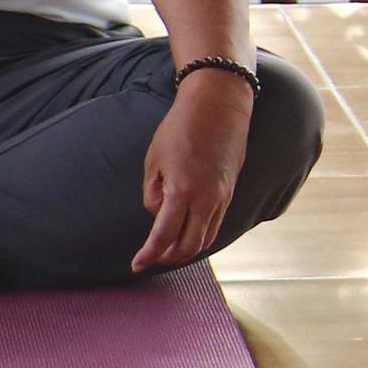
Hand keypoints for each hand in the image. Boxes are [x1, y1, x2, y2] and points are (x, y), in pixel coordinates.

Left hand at [131, 70, 253, 273]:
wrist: (219, 104)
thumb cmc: (181, 127)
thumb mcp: (154, 160)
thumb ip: (153, 194)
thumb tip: (159, 214)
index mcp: (183, 191)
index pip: (164, 237)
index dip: (148, 255)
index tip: (136, 264)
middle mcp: (207, 199)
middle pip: (190, 247)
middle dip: (169, 258)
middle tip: (152, 257)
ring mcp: (223, 196)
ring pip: (206, 238)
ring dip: (186, 248)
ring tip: (168, 245)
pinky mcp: (230, 190)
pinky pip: (216, 222)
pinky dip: (200, 233)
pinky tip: (187, 228)